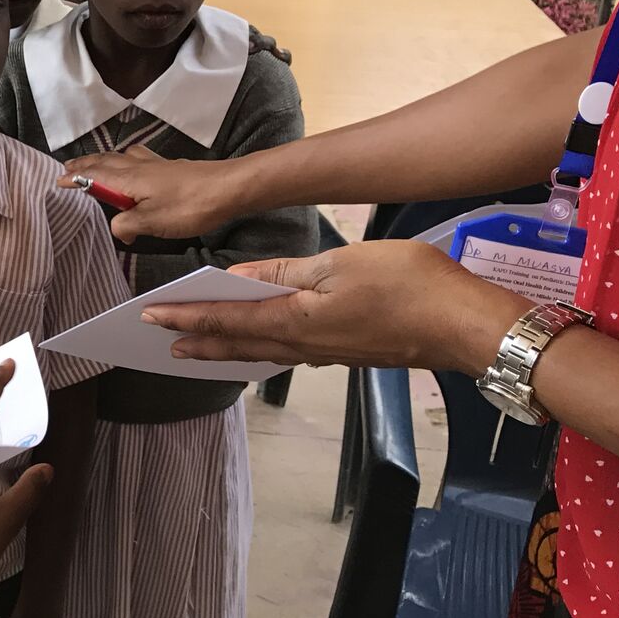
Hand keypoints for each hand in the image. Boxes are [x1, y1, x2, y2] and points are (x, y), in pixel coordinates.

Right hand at [58, 145, 252, 243]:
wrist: (229, 188)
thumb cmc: (190, 206)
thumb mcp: (153, 223)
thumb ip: (127, 225)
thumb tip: (116, 228)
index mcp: (128, 179)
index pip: (94, 175)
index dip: (75, 178)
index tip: (57, 180)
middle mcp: (138, 167)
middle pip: (105, 161)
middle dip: (84, 164)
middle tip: (68, 167)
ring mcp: (156, 165)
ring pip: (121, 157)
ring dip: (103, 159)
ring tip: (95, 163)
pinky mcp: (170, 168)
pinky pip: (138, 158)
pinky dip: (125, 159)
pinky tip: (133, 165)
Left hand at [143, 241, 530, 373]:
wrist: (467, 326)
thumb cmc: (412, 287)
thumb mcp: (342, 264)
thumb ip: (287, 272)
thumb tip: (238, 278)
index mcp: (297, 321)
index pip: (227, 320)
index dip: (187, 317)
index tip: (151, 316)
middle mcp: (305, 345)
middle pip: (238, 344)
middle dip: (197, 341)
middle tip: (161, 342)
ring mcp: (328, 353)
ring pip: (263, 351)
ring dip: (226, 348)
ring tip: (197, 347)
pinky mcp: (348, 352)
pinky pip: (290, 352)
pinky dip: (262, 348)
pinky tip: (260, 344)